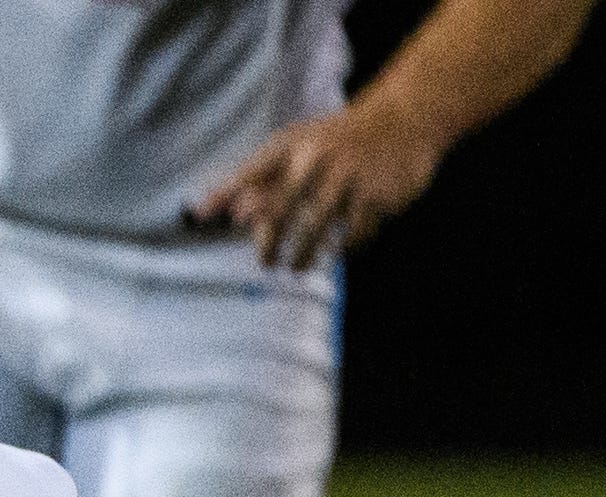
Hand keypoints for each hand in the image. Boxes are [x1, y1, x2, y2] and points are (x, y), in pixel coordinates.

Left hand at [190, 101, 443, 269]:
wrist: (404, 120)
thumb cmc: (334, 142)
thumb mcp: (294, 148)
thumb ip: (252, 179)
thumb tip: (202, 211)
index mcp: (293, 145)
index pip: (252, 170)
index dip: (227, 192)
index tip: (202, 215)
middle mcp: (318, 157)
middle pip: (281, 208)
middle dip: (268, 242)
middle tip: (266, 263)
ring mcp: (349, 176)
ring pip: (316, 227)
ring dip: (304, 254)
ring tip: (298, 267)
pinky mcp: (377, 194)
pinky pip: (355, 232)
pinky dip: (346, 246)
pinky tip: (339, 250)